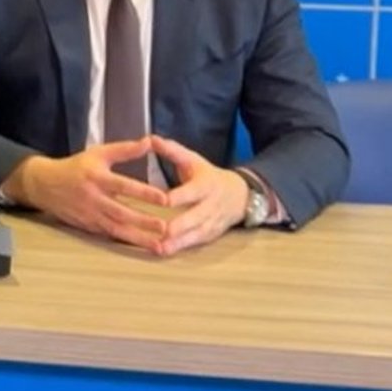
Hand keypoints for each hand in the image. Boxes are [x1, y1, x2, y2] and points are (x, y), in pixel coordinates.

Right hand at [7, 139, 170, 252]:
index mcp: (97, 177)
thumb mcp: (98, 153)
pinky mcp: (88, 227)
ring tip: (159, 245)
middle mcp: (93, 198)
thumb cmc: (75, 167)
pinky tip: (143, 247)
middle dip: (144, 221)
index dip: (144, 193)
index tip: (164, 199)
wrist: (44, 185)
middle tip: (165, 227)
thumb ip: (124, 149)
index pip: (124, 186)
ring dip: (138, 238)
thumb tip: (149, 142)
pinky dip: (126, 242)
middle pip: (121, 212)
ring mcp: (90, 215)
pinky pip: (109, 236)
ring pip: (117, 229)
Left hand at [151, 137, 250, 256]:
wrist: (239, 195)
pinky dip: (181, 248)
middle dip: (181, 225)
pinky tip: (164, 252)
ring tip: (160, 248)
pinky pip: (196, 243)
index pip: (192, 192)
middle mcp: (210, 205)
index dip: (179, 196)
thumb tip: (151, 138)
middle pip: (196, 217)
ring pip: (196, 234)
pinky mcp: (210, 235)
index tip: (163, 200)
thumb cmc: (207, 175)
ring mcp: (212, 222)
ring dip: (179, 242)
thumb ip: (172, 151)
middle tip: (163, 231)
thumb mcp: (193, 159)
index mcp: (205, 185)